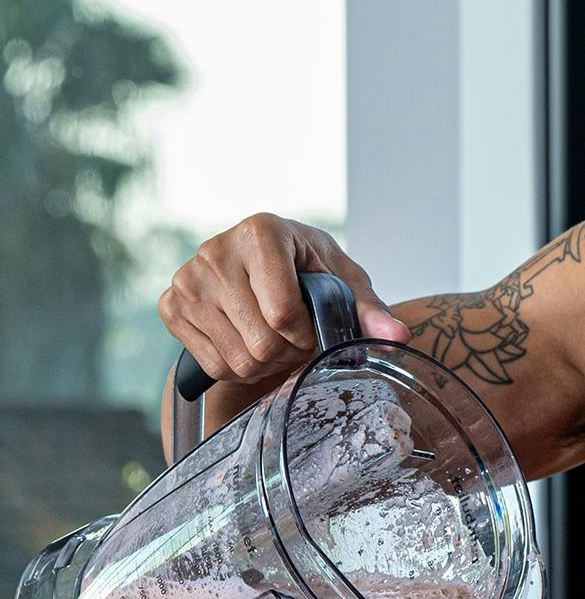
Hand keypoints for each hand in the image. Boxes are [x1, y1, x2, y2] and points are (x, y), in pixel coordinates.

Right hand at [158, 211, 409, 385]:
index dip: (306, 336)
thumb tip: (399, 337)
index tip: (312, 328)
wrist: (261, 271)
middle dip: (287, 353)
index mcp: (261, 231)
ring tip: (272, 339)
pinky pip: (213, 365)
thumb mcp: (345, 285)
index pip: (283, 312)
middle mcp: (216, 249)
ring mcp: (188, 278)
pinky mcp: (172, 305)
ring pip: (238, 359)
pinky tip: (245, 342)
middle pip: (261, 343)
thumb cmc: (309, 275)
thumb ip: (370, 311)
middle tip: (294, 339)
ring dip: (265, 363)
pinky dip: (237, 367)